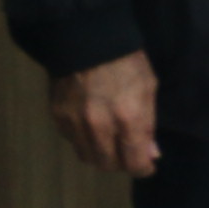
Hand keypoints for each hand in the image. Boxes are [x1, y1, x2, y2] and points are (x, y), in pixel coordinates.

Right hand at [50, 50, 162, 178]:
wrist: (88, 39)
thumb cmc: (127, 61)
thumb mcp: (148, 88)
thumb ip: (148, 124)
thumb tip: (150, 153)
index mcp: (128, 118)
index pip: (134, 162)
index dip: (143, 168)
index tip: (147, 165)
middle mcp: (100, 126)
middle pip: (109, 164)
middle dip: (121, 163)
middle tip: (128, 154)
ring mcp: (75, 123)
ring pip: (88, 157)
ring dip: (101, 155)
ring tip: (110, 144)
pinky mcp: (58, 117)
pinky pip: (72, 141)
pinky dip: (84, 140)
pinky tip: (91, 128)